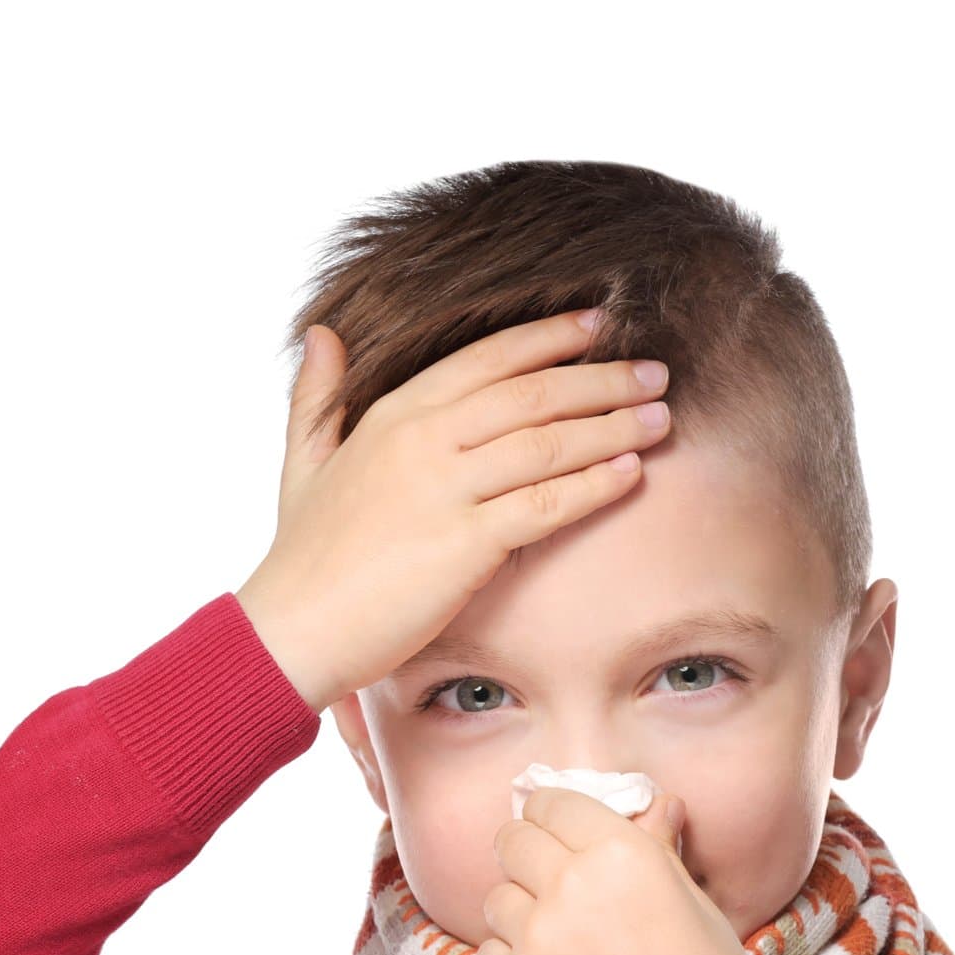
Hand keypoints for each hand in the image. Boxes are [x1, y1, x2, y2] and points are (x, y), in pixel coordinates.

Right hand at [234, 309, 673, 713]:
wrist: (292, 629)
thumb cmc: (303, 553)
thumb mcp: (303, 460)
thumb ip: (316, 395)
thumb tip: (322, 332)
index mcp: (393, 414)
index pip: (487, 359)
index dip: (549, 338)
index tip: (599, 325)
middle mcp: (423, 440)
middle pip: (532, 393)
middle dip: (601, 379)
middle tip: (653, 371)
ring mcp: (445, 490)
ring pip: (548, 443)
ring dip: (612, 426)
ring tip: (661, 417)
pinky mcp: (465, 545)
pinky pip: (546, 504)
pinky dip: (594, 484)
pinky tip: (631, 472)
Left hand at [476, 786, 807, 954]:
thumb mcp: (698, 908)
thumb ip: (659, 852)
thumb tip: (657, 805)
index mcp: (623, 852)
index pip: (552, 804)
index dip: (552, 818)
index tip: (557, 836)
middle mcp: (571, 883)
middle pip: (512, 840)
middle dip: (527, 855)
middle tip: (552, 887)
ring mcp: (535, 936)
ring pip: (496, 898)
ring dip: (519, 913)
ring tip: (561, 946)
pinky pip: (489, 954)